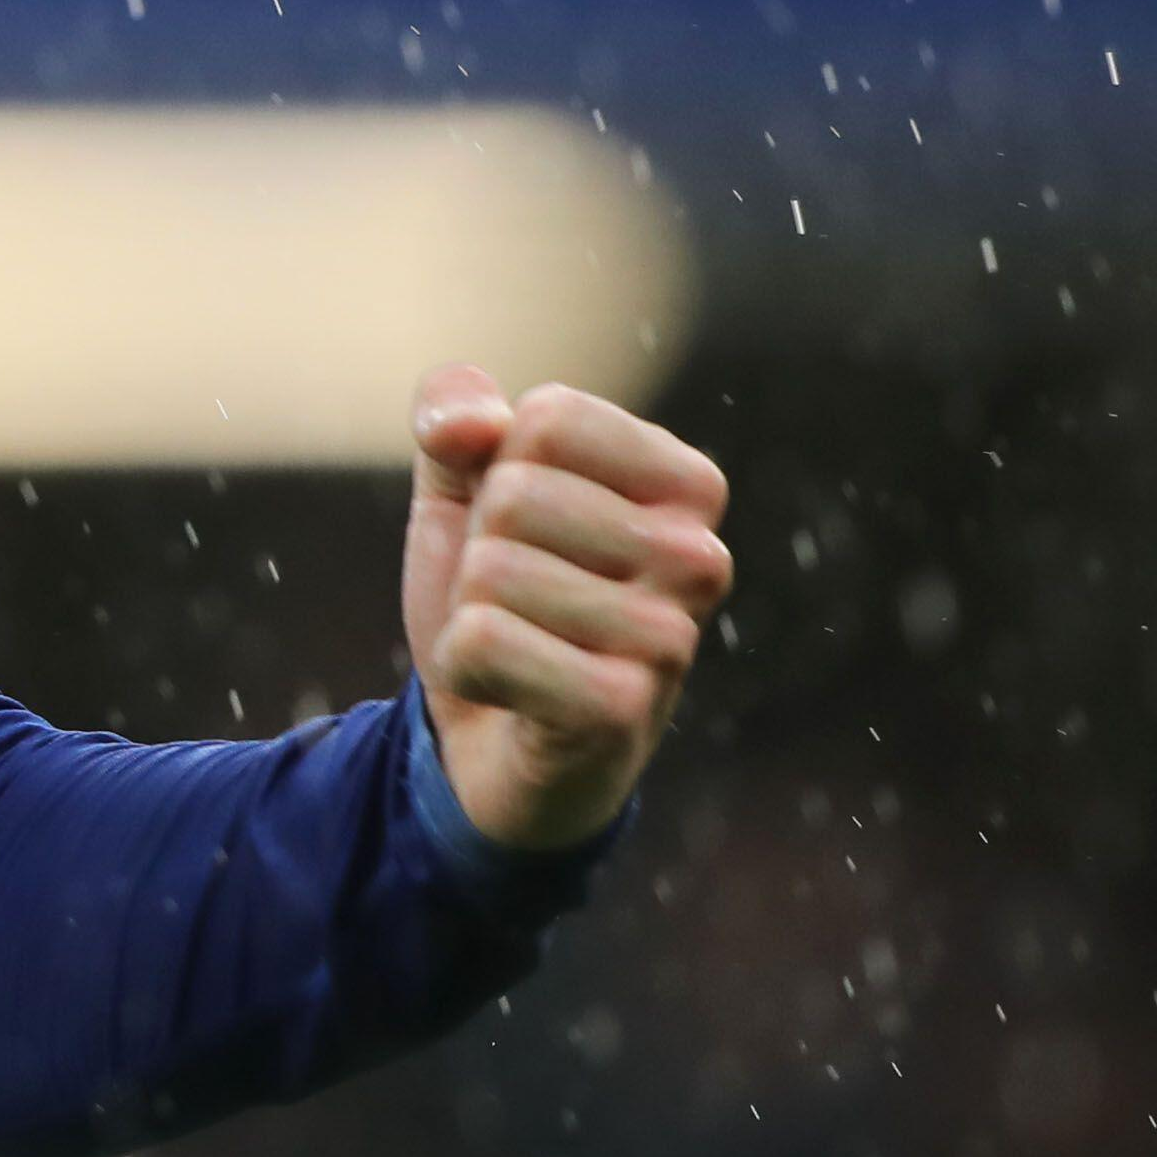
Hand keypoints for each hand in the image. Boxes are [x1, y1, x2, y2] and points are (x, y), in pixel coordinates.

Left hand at [402, 368, 732, 854]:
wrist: (493, 741)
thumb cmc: (501, 597)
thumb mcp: (463, 487)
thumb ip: (455, 414)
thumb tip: (467, 424)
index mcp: (689, 485)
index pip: (550, 417)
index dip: (498, 470)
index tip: (525, 530)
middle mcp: (702, 557)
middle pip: (516, 494)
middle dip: (481, 550)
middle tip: (518, 603)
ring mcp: (672, 638)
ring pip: (493, 570)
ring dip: (471, 611)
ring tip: (521, 646)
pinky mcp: (622, 708)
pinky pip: (483, 640)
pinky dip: (462, 663)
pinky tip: (507, 693)